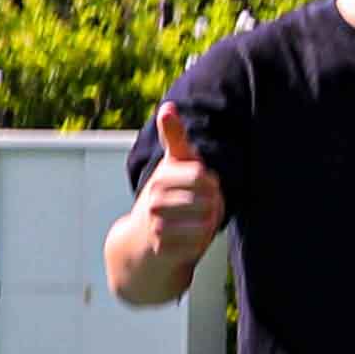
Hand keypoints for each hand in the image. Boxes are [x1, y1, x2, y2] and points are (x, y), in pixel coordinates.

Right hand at [131, 102, 224, 269]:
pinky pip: (199, 243)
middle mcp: (155, 199)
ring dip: (208, 223)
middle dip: (213, 205)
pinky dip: (201, 242)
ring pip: (205, 222)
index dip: (211, 183)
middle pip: (208, 199)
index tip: (204, 186)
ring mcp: (157, 224)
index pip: (203, 176)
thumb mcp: (172, 164)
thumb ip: (174, 136)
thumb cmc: (165, 196)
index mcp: (162, 176)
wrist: (141, 241)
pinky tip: (191, 239)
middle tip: (202, 207)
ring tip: (197, 221)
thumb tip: (167, 106)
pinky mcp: (162, 247)